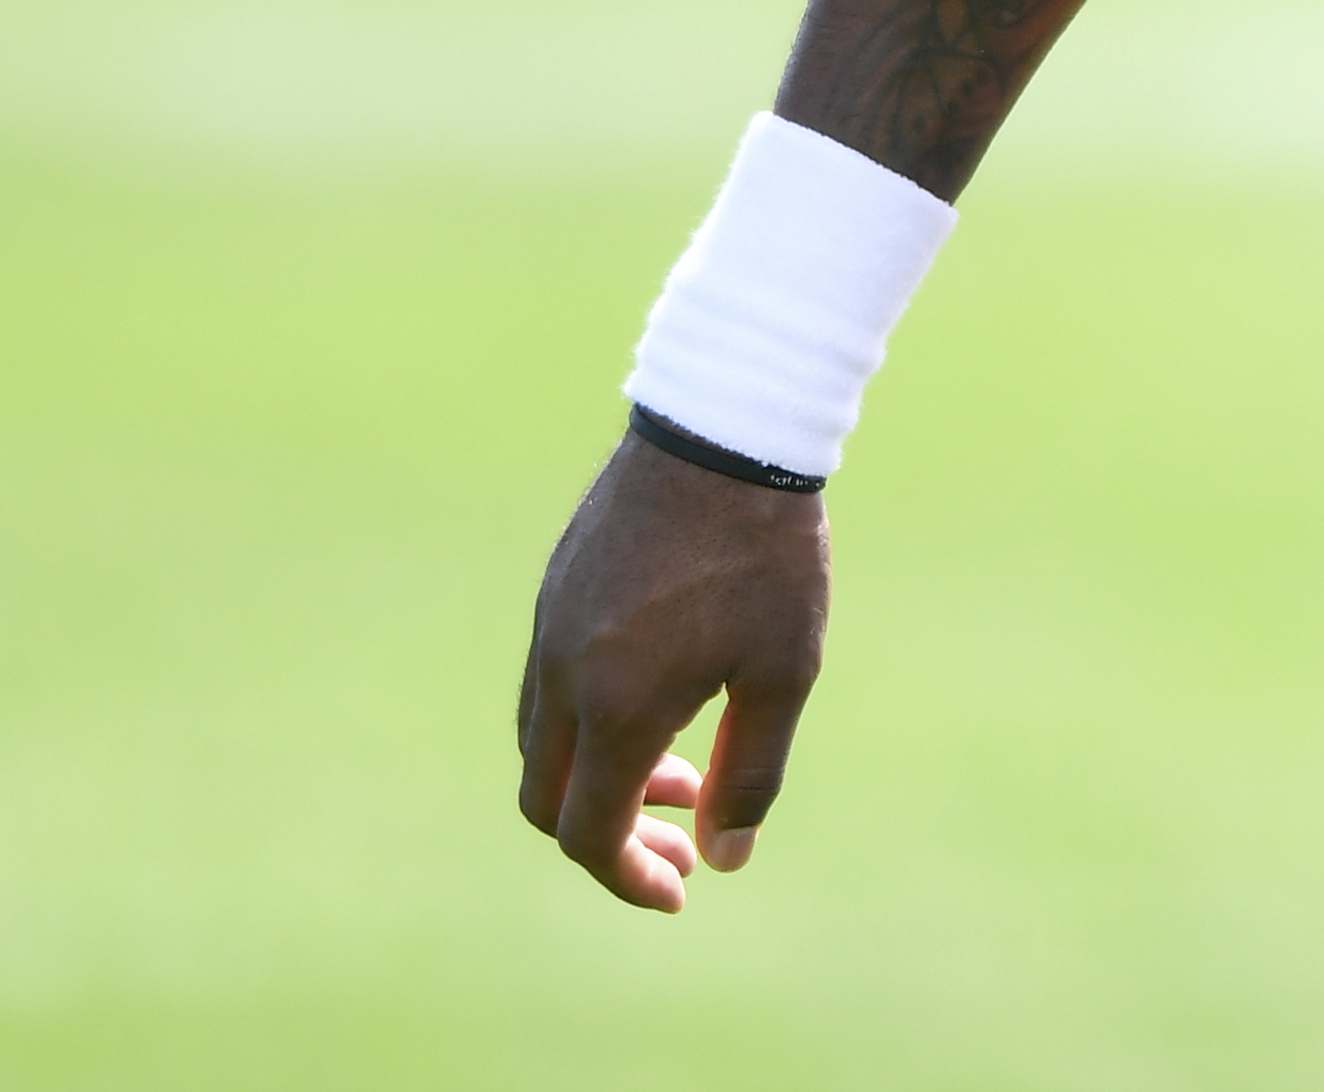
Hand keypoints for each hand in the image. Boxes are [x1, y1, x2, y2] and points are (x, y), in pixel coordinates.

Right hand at [513, 432, 829, 910]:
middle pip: (548, 802)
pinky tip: (659, 700)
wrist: (722, 432)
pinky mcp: (553, 593)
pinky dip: (587, 725)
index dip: (629, 879)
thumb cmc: (766, 553)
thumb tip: (726, 858)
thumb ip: (753, 771)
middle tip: (681, 840)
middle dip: (609, 838)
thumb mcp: (783, 670)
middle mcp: (562, 677)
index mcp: (618, 707)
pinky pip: (544, 688)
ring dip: (600, 778)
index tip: (679, 891)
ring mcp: (547, 632)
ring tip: (688, 767)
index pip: (592, 834)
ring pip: (540, 744)